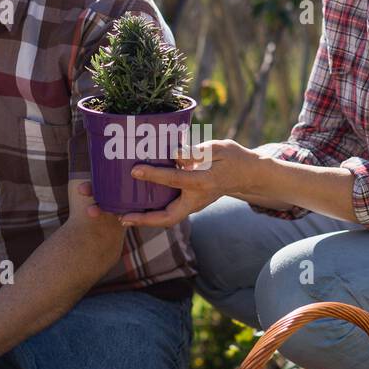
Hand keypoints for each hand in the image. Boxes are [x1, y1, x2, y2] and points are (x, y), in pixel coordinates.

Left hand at [78, 139, 261, 228]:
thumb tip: (174, 152)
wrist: (247, 175)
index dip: (153, 175)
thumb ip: (196, 151)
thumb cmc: (232, 157)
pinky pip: (168, 212)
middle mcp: (196, 199)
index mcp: (203, 182)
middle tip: (122, 218)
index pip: (174, 180)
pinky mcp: (189, 204)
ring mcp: (193, 205)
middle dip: (144, 220)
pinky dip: (151, 213)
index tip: (135, 171)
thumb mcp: (217, 148)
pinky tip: (134, 208)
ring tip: (120, 216)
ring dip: (144, 220)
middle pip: (168, 217)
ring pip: (167, 218)